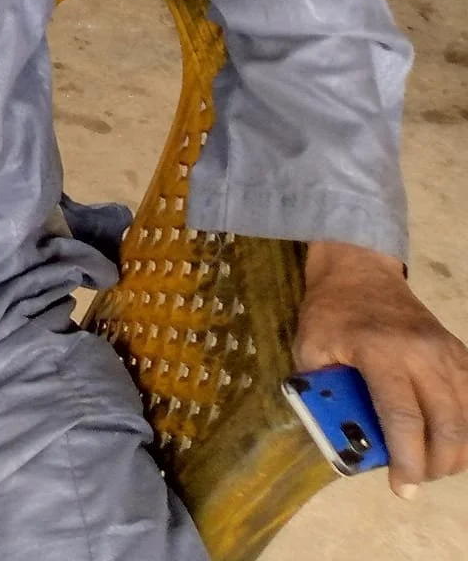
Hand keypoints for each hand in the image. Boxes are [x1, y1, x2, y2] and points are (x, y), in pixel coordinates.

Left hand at [295, 241, 467, 497]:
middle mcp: (422, 353)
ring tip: (431, 465)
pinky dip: (467, 428)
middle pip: (446, 424)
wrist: (359, 272)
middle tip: (416, 481)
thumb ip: (323, 392)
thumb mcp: (309, 350)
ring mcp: (447, 352)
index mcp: (379, 351)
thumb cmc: (329, 315)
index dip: (407, 458)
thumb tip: (344, 437)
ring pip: (467, 416)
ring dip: (456, 451)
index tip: (403, 488)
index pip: (403, 416)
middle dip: (435, 465)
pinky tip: (452, 443)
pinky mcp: (460, 353)